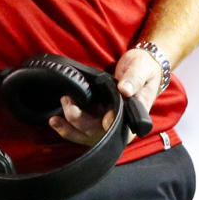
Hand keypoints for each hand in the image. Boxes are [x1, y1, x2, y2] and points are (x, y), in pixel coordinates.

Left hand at [46, 47, 165, 146]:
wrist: (141, 65)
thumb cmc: (144, 68)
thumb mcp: (142, 69)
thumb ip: (134, 79)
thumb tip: (125, 90)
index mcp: (133, 116)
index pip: (118, 128)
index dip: (106, 125)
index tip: (99, 117)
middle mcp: (119, 123)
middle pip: (98, 134)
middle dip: (79, 123)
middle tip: (67, 101)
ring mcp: (106, 120)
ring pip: (87, 134)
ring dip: (70, 129)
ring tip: (54, 120)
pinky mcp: (97, 114)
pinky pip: (82, 127)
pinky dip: (68, 126)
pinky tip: (56, 121)